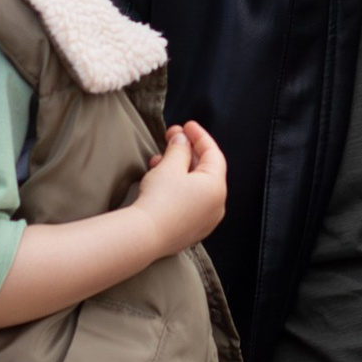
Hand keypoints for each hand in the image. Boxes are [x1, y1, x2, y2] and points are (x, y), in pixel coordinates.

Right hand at [134, 121, 226, 258]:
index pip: (213, 153)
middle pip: (205, 169)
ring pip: (196, 186)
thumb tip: (182, 140)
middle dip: (186, 152)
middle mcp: (217, 204)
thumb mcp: (169, 166)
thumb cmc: (159, 200)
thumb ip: (179, 149)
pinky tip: (161, 180)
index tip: (187, 125)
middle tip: (171, 138)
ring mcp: (206, 220)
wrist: (144, 236)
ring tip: (158, 160)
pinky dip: (179, 188)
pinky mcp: (192, 230)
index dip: (199, 136)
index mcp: (217, 186)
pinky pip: (190, 201)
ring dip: (179, 169)